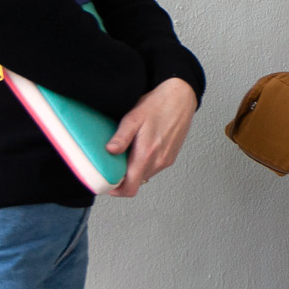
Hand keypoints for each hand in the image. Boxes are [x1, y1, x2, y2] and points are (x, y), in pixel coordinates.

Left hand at [103, 77, 197, 196]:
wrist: (181, 97)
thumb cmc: (158, 105)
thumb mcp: (134, 117)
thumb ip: (121, 137)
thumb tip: (109, 151)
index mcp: (147, 154)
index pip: (130, 188)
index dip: (116, 191)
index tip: (107, 184)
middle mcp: (158, 161)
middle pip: (136, 183)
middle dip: (123, 177)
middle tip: (113, 163)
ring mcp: (166, 161)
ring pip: (144, 175)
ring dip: (134, 169)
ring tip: (127, 152)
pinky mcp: (171, 157)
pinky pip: (153, 168)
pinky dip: (144, 163)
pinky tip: (141, 147)